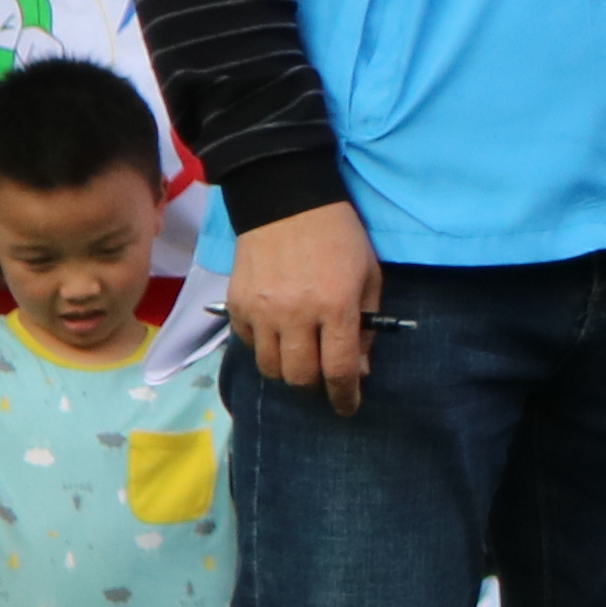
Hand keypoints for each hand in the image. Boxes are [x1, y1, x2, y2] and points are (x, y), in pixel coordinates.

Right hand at [228, 200, 383, 412]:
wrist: (286, 199)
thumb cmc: (339, 237)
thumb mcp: (369, 276)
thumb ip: (367, 326)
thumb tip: (360, 370)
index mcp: (335, 307)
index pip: (338, 370)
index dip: (345, 397)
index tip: (348, 407)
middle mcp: (295, 314)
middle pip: (300, 377)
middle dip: (316, 384)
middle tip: (323, 372)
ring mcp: (261, 310)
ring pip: (271, 368)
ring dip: (288, 370)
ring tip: (299, 354)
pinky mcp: (236, 303)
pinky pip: (249, 344)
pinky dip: (264, 347)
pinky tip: (277, 332)